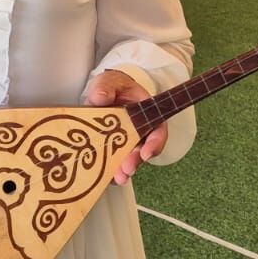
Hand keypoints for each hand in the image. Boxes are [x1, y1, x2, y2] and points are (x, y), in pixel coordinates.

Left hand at [82, 69, 164, 185]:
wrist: (103, 93)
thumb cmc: (113, 86)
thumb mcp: (109, 81)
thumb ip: (105, 87)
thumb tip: (100, 97)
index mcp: (147, 113)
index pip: (158, 130)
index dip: (155, 143)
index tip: (146, 153)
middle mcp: (140, 131)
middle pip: (143, 151)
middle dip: (135, 162)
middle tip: (126, 170)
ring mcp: (126, 142)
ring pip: (128, 160)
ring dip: (123, 170)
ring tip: (116, 178)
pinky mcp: (111, 149)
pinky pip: (112, 162)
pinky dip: (107, 171)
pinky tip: (101, 177)